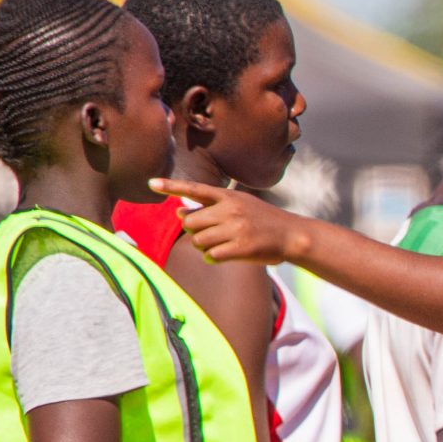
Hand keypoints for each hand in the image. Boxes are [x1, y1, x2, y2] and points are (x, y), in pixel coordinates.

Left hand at [150, 177, 306, 265]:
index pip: (194, 189)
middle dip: (196, 232)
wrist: (292, 235)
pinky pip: (211, 255)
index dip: (171, 186)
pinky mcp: (241, 247)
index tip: (150, 183)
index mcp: (228, 197)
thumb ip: (209, 208)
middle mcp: (230, 210)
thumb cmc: (261, 220)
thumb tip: (178, 212)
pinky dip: (213, 258)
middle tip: (213, 235)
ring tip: (221, 245)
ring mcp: (236, 229)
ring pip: (199, 241)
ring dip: (204, 247)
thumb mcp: (238, 206)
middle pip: (191, 223)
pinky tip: (224, 255)